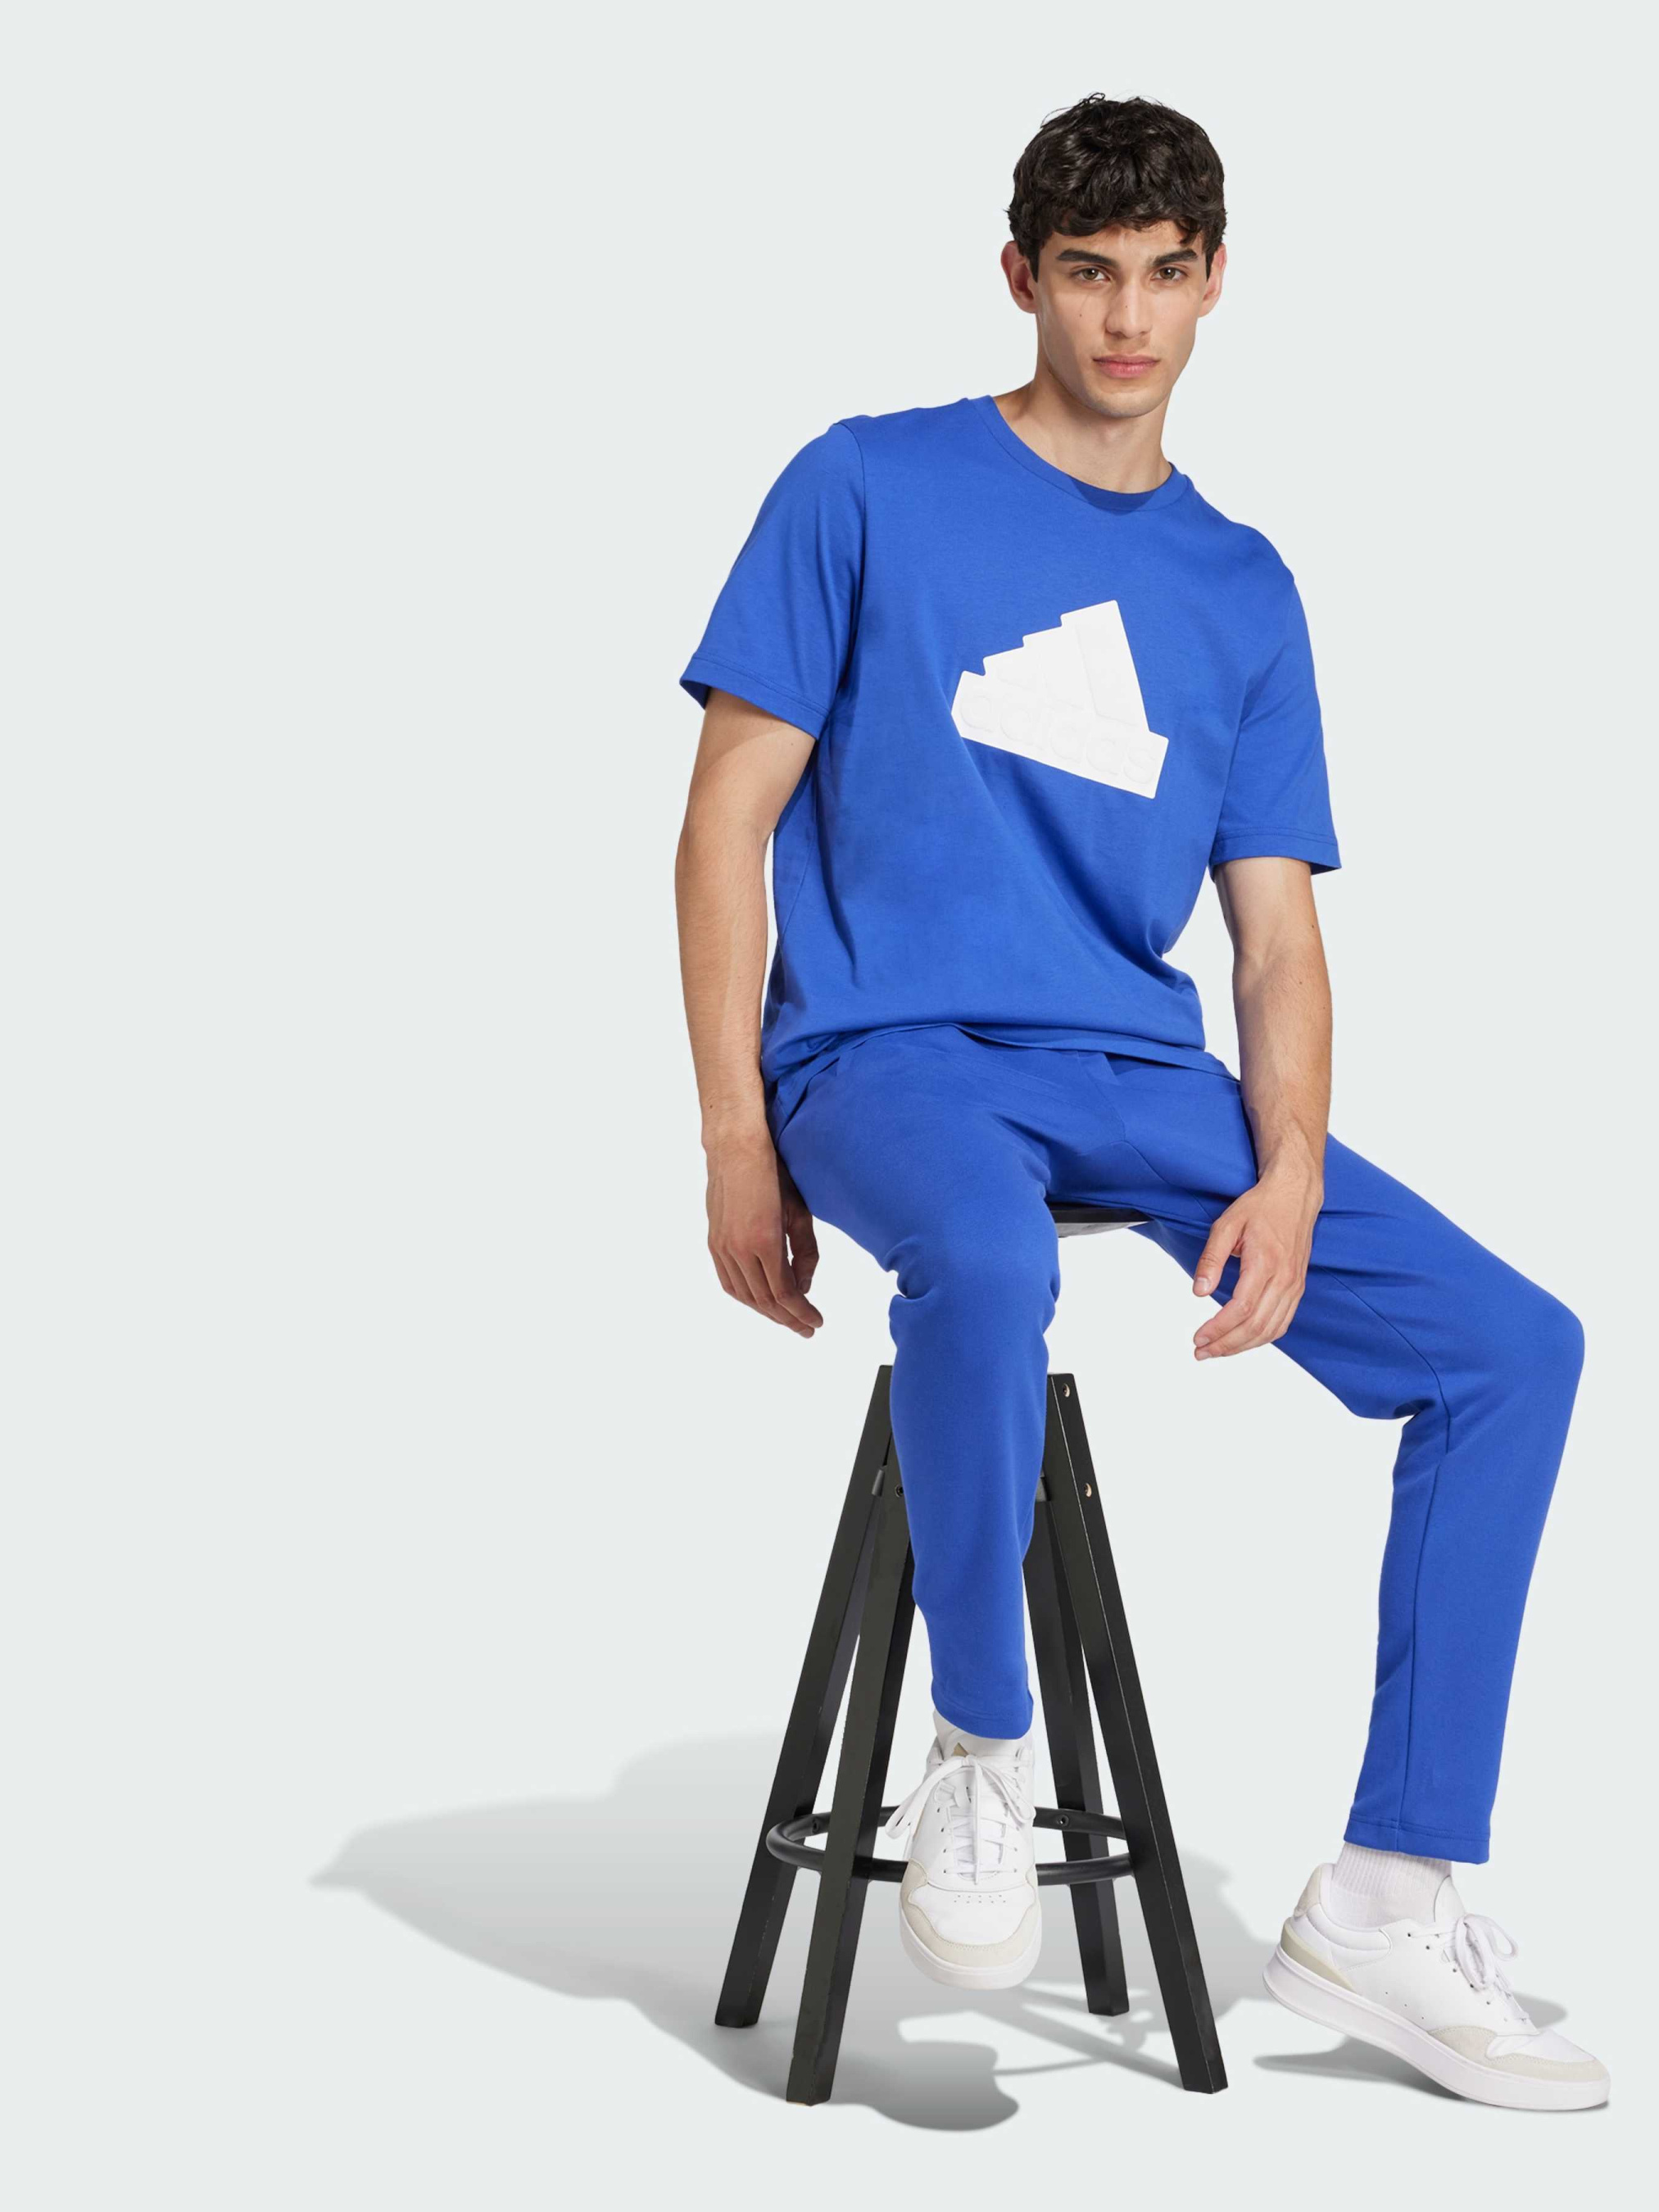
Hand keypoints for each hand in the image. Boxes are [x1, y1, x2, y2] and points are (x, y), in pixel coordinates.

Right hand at [705, 1133, 822, 1336]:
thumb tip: (805, 1287)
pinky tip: (762, 1301)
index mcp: (764, 1241)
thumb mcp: (800, 1213)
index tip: (817, 1321)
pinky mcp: (714, 1243)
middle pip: (764, 1301)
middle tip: (807, 1328)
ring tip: (788, 1318)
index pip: (785, 1294)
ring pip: (745, 1296)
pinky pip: (729, 1282)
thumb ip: (805, 1254)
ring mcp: (722, 1247)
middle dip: (788, 1319)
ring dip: (768, 1313)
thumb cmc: (774, 1174)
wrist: (737, 1149)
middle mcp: (739, 1249)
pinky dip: (747, 1298)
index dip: (802, 1312)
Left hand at [1191, 1165, 1319, 1359]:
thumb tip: (1199, 1292)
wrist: (1295, 1194)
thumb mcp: (1226, 1225)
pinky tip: (1244, 1341)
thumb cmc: (1260, 1207)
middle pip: (1255, 1326)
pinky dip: (1262, 1338)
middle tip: (1201, 1352)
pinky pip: (1282, 1322)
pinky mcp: (1298, 1287)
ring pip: (1271, 1330)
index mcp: (1265, 1263)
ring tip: (1217, 1351)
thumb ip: (1211, 1259)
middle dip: (1226, 1345)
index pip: (1241, 1309)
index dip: (1218, 1329)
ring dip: (1243, 1346)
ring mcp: (1294, 1285)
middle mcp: (1284, 1279)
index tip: (1198, 1338)